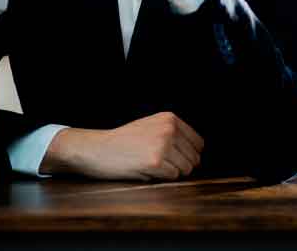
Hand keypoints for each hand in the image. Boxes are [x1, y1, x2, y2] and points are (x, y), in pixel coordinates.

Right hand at [40, 112, 204, 180]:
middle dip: (180, 165)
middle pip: (194, 158)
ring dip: (170, 172)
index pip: (198, 143)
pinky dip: (161, 177)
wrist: (98, 149)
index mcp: (170, 119)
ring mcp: (163, 144)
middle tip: (158, 162)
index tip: (173, 158)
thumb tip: (198, 155)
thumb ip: (173, 134)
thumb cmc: (123, 141)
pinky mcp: (156, 161)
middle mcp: (169, 129)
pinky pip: (172, 177)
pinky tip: (144, 168)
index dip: (188, 155)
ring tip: (150, 164)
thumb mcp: (150, 127)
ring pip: (185, 169)